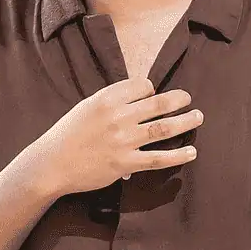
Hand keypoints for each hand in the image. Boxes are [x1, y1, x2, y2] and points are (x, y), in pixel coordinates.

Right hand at [34, 76, 202, 196]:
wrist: (52, 163)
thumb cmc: (68, 134)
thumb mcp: (86, 107)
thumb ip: (112, 100)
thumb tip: (141, 95)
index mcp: (106, 99)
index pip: (141, 86)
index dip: (150, 89)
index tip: (153, 94)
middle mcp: (117, 117)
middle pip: (157, 104)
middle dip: (178, 100)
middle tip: (188, 98)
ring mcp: (123, 140)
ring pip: (163, 129)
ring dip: (185, 122)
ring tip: (198, 117)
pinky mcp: (125, 163)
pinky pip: (158, 158)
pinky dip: (178, 155)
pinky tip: (191, 152)